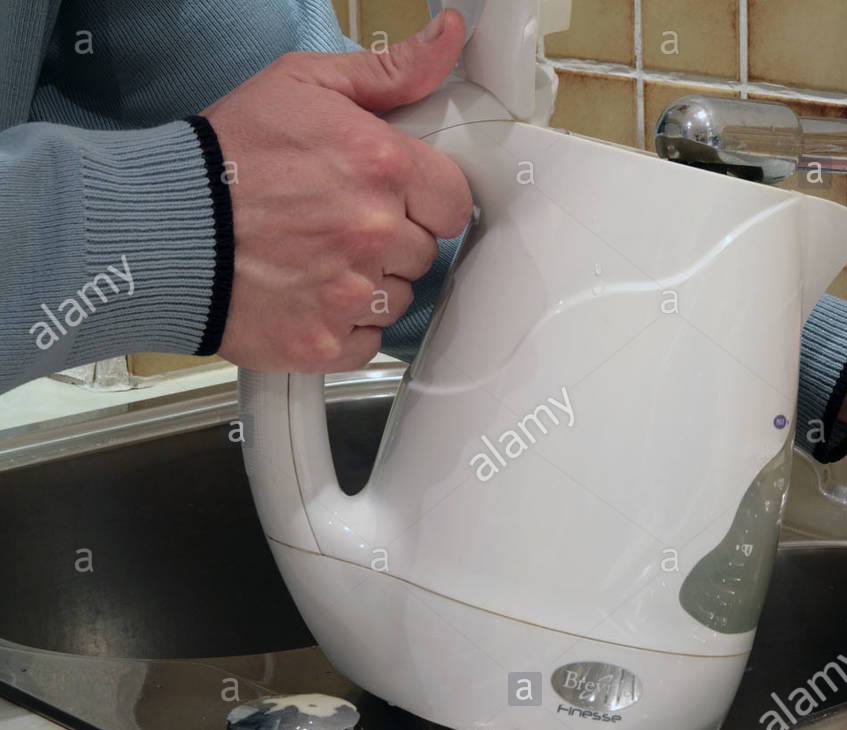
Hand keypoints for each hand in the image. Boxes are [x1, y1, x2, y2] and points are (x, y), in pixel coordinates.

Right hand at [204, 11, 472, 372]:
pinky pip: (368, 339)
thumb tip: (449, 39)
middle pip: (424, 251)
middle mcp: (373, 231)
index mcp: (381, 166)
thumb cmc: (225, 155)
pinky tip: (309, 293)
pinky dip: (345, 325)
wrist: (159, 225)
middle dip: (392, 238)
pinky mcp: (326, 340)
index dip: (426, 200)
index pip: (453, 202)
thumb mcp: (305, 85)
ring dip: (370, 283)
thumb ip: (389, 72)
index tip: (398, 198)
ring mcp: (350, 292)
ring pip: (399, 297)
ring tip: (317, 256)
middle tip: (338, 222)